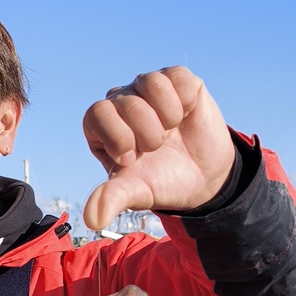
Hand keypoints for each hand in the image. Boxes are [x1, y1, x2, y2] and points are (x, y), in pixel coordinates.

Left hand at [82, 67, 235, 231]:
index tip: (134, 158)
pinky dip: (185, 100)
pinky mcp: (178, 80)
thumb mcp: (137, 192)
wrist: (204, 179)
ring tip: (171, 131)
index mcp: (103, 125)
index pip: (97, 113)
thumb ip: (112, 199)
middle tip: (158, 148)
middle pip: (126, 102)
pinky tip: (186, 116)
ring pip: (150, 83)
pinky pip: (176, 76)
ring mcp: (149, 88)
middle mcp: (123, 101)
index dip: (119, 137)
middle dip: (148, 133)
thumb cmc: (162, 182)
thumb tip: (91, 220)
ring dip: (167, 116)